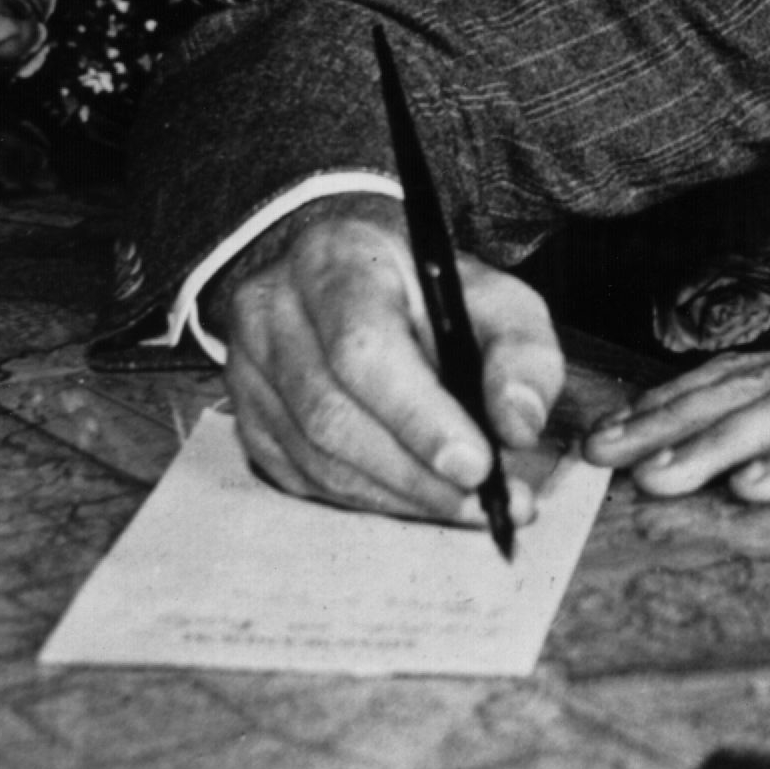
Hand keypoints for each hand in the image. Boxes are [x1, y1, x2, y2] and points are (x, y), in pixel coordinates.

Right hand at [206, 192, 565, 527]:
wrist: (353, 273)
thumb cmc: (429, 287)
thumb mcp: (493, 295)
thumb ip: (522, 352)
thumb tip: (518, 426)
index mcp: (335, 260)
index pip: (363, 348)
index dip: (419, 415)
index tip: (477, 465)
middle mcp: (273, 308)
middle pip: (331, 412)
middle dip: (415, 472)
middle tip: (482, 503)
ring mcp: (248, 364)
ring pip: (314, 456)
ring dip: (397, 496)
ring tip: (464, 507)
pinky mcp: (247, 414)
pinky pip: (302, 477)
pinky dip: (367, 500)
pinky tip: (418, 499)